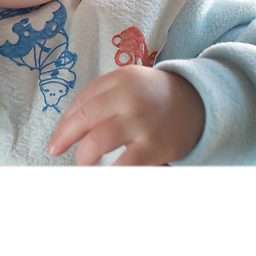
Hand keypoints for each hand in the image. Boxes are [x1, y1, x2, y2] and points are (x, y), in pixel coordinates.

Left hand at [47, 65, 204, 165]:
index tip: (56, 140)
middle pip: (85, 120)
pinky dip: (110, 173)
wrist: (198, 102)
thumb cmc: (154, 95)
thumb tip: (66, 126)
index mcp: (120, 79)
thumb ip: (99, 97)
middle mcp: (129, 98)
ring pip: (98, 142)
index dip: (65, 124)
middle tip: (59, 151)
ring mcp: (141, 122)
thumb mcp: (127, 82)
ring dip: (84, 157)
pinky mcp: (154, 145)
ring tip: (83, 163)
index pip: (82, 102)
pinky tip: (104, 175)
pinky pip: (123, 164)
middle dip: (66, 139)